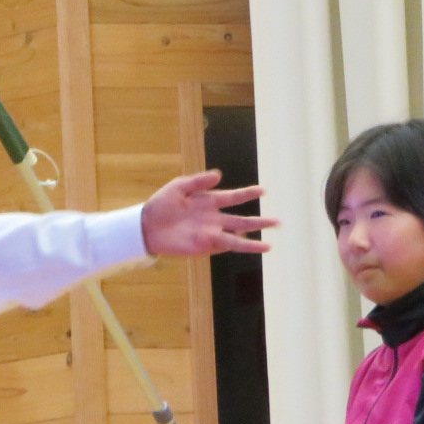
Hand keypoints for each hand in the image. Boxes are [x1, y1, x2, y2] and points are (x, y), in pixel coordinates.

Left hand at [141, 170, 276, 255]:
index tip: (263, 191)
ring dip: (252, 242)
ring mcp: (209, 234)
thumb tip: (219, 175)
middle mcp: (213, 219)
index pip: (234, 197)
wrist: (145, 226)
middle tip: (278, 222)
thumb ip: (198, 181)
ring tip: (269, 246)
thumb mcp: (179, 187)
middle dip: (260, 222)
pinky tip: (244, 245)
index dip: (248, 194)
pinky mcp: (201, 247)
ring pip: (236, 239)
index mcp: (209, 201)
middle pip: (242, 220)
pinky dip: (233, 246)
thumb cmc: (160, 204)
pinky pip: (221, 248)